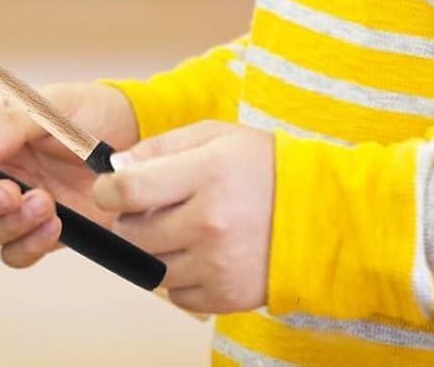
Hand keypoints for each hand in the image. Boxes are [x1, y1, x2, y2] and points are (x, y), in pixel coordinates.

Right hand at [0, 83, 138, 269]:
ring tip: (47, 205)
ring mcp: (17, 203)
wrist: (135, 139)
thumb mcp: (52, 104)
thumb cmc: (88, 111)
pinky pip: (17, 253)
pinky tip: (57, 227)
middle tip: (12, 193)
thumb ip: (13, 122)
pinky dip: (30, 247)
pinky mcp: (43, 230)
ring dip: (8, 226)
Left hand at [90, 121, 273, 314]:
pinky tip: (196, 254)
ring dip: (152, 250)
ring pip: (151, 267)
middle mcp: (210, 224)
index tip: (109, 190)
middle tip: (143, 211)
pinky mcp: (230, 296)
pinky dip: (177, 278)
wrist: (327, 217)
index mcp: (205, 175)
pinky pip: (177, 294)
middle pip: (132, 234)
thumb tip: (115, 167)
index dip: (107, 190)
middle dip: (127, 221)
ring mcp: (220, 265)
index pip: (128, 190)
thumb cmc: (263, 168)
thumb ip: (159, 147)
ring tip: (175, 230)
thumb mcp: (213, 136)